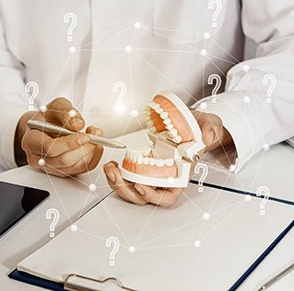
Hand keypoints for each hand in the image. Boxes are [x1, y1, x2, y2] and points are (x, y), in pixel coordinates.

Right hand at [14, 97, 103, 176]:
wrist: (44, 127)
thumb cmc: (47, 118)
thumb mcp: (54, 106)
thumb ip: (65, 111)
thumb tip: (77, 124)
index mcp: (31, 141)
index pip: (50, 148)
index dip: (70, 143)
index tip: (85, 136)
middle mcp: (37, 158)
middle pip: (64, 160)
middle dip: (84, 147)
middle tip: (95, 133)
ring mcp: (49, 168)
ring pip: (74, 166)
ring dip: (90, 151)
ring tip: (95, 134)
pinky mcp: (62, 172)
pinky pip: (81, 170)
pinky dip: (92, 157)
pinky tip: (95, 145)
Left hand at [103, 111, 232, 205]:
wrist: (189, 124)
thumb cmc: (199, 129)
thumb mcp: (211, 124)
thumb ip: (211, 129)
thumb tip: (207, 138)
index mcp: (180, 175)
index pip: (167, 197)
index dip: (153, 196)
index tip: (141, 186)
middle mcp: (164, 178)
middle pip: (144, 197)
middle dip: (127, 189)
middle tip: (116, 174)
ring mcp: (151, 173)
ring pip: (132, 190)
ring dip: (118, 183)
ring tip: (109, 168)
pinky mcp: (141, 166)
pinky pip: (127, 177)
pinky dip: (116, 174)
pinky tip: (111, 165)